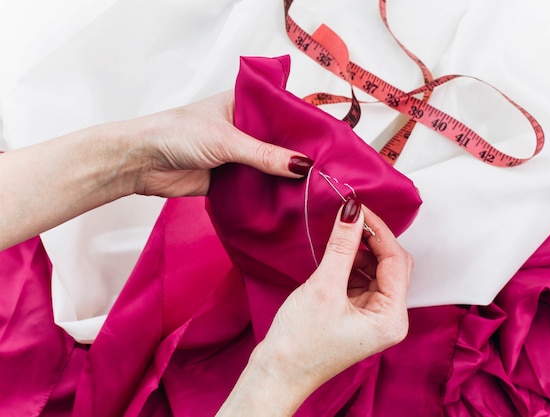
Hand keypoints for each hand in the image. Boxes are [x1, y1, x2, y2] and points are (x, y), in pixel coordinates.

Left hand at [128, 90, 311, 196]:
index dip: (304, 125)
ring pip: (268, 166)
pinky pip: (255, 186)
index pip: (282, 111)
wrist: (142, 163)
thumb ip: (265, 154)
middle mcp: (243, 128)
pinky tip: (289, 201)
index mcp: (243, 104)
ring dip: (283, 177)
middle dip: (297, 156)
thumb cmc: (177, 134)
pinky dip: (268, 193)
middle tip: (327, 168)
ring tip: (315, 187)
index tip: (329, 140)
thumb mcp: (227, 140)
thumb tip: (302, 165)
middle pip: (279, 142)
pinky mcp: (229, 178)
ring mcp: (236, 154)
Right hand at [217, 199, 412, 415]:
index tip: (359, 208)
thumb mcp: (323, 287)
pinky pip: (362, 280)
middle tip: (351, 217)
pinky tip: (337, 255)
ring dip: (361, 251)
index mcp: (391, 318)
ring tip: (341, 235)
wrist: (276, 373)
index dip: (379, 231)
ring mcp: (374, 318)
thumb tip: (353, 212)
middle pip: (392, 265)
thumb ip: (342, 246)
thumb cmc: (299, 345)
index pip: (395, 261)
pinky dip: (351, 264)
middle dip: (373, 240)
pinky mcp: (358, 315)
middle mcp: (389, 319)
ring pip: (377, 270)